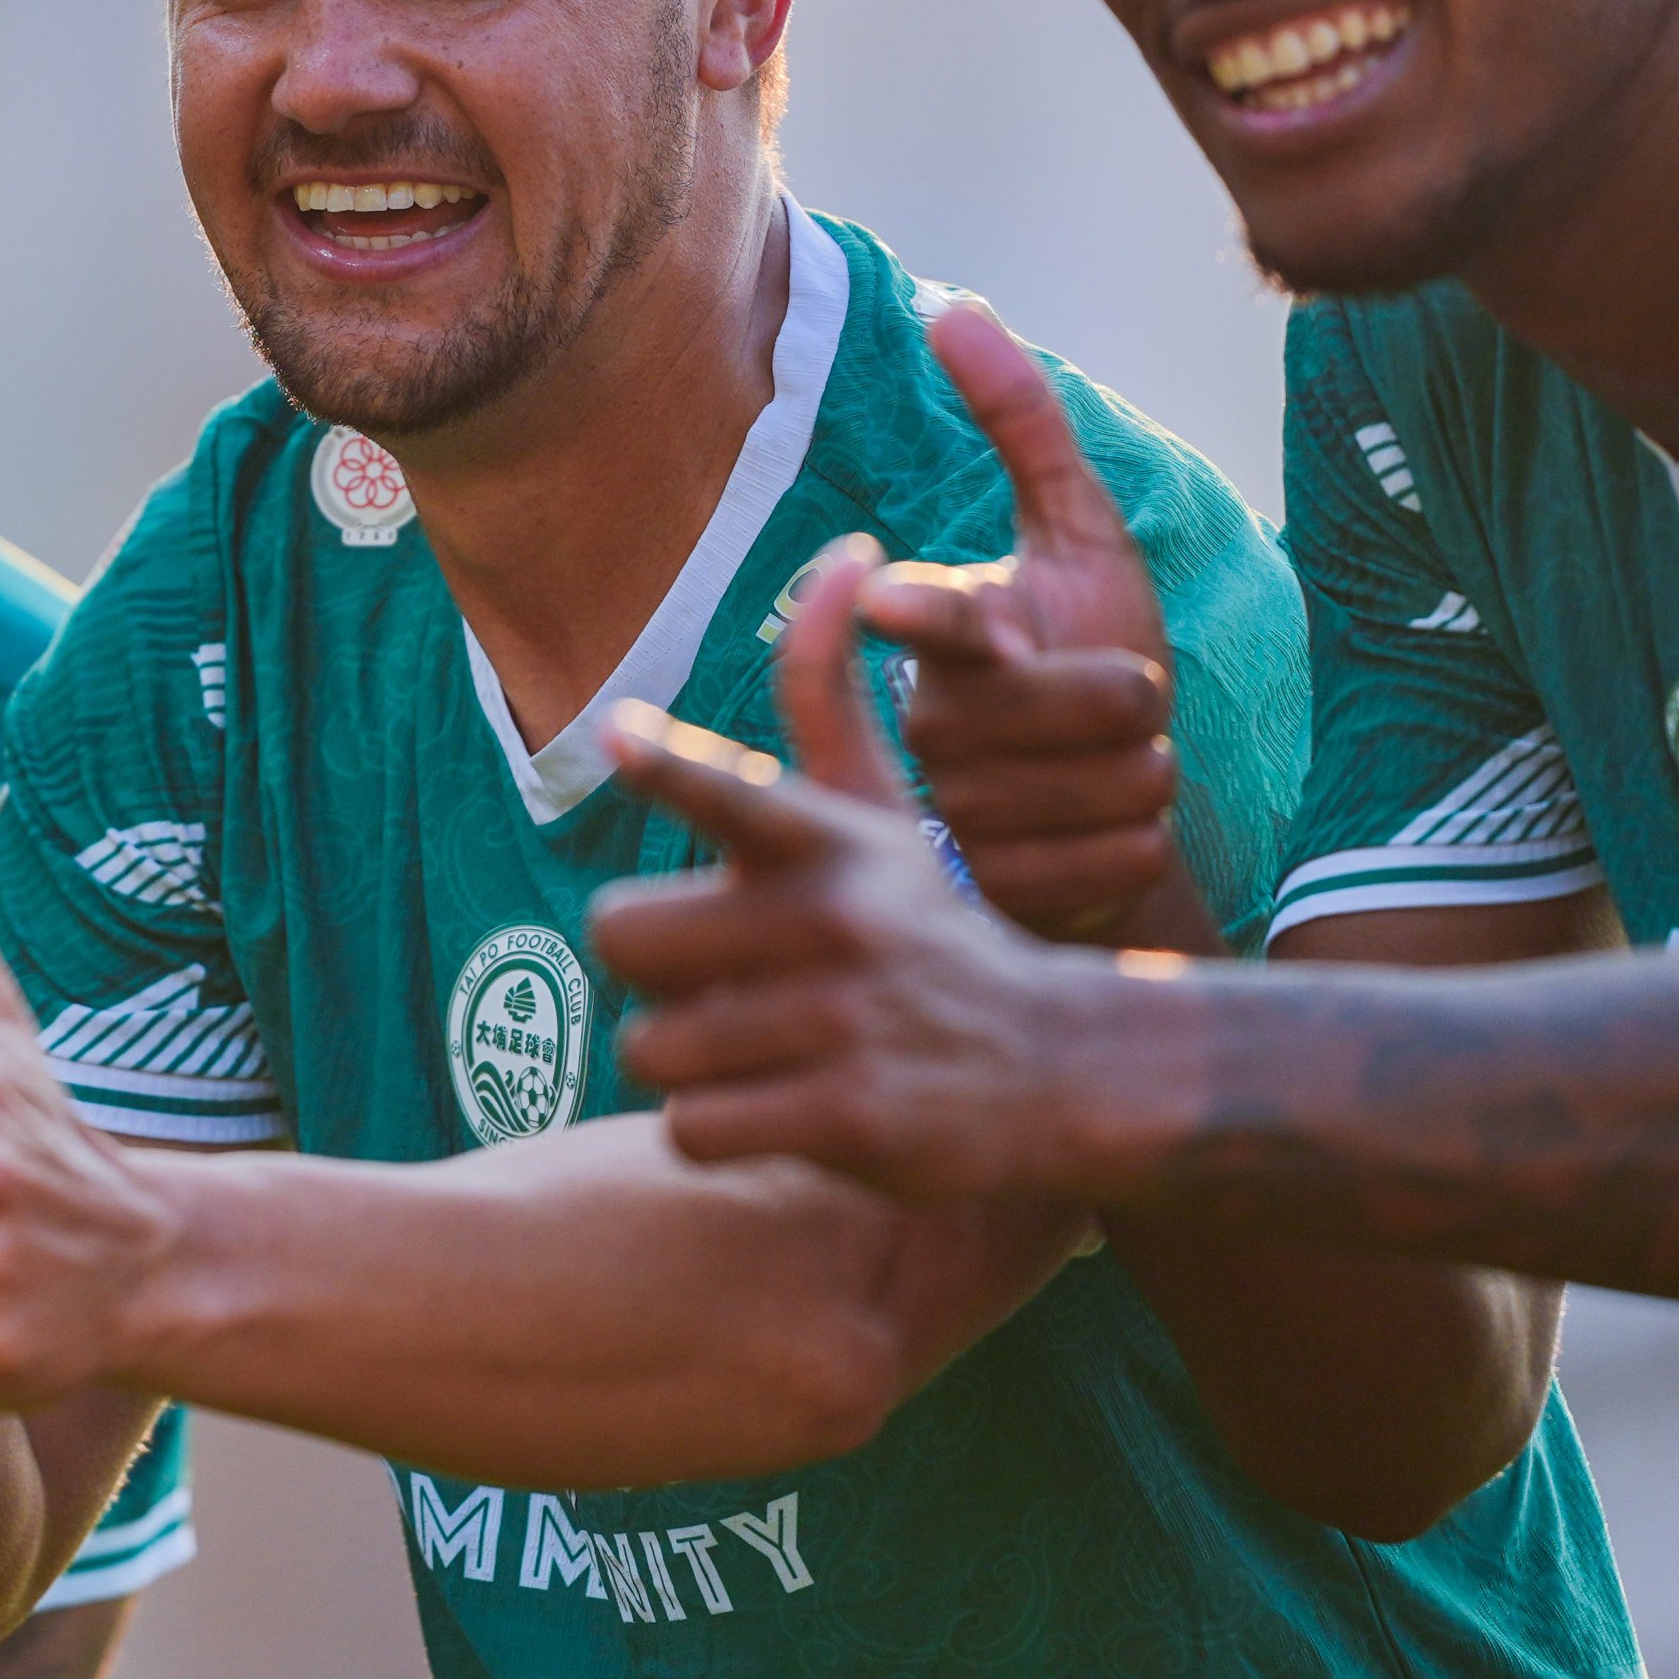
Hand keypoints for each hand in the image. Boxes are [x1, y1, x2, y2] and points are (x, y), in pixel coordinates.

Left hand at [594, 545, 1143, 1206]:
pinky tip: (773, 1111)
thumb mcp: (883, 807)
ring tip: (757, 1048)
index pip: (736, 789)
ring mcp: (842, 1022)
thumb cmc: (931, 921)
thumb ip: (830, 691)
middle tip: (709, 977)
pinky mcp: (845, 1117)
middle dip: (647, 969)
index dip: (673, 763)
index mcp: (830, 840)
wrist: (1057, 1064)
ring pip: (650, 1046)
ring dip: (684, 1060)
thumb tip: (846, 549)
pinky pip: (692, 1128)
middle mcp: (835, 922)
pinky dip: (714, 1129)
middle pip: (621, 938)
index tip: (621, 732)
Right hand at [859, 301, 1199, 947]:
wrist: (1084, 808)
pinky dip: (1146, 836)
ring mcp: (966, 825)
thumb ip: (1019, 419)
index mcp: (947, 639)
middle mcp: (929, 732)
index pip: (931, 616)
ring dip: (1149, 770)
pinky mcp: (1010, 902)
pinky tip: (1103, 833)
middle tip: (1120, 698)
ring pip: (1129, 781)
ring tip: (1108, 765)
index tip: (876, 588)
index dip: (914, 606)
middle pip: (1099, 699)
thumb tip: (949, 303)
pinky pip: (1136, 850)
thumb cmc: (1077, 649)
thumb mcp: (1070, 529)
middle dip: (1142, 693)